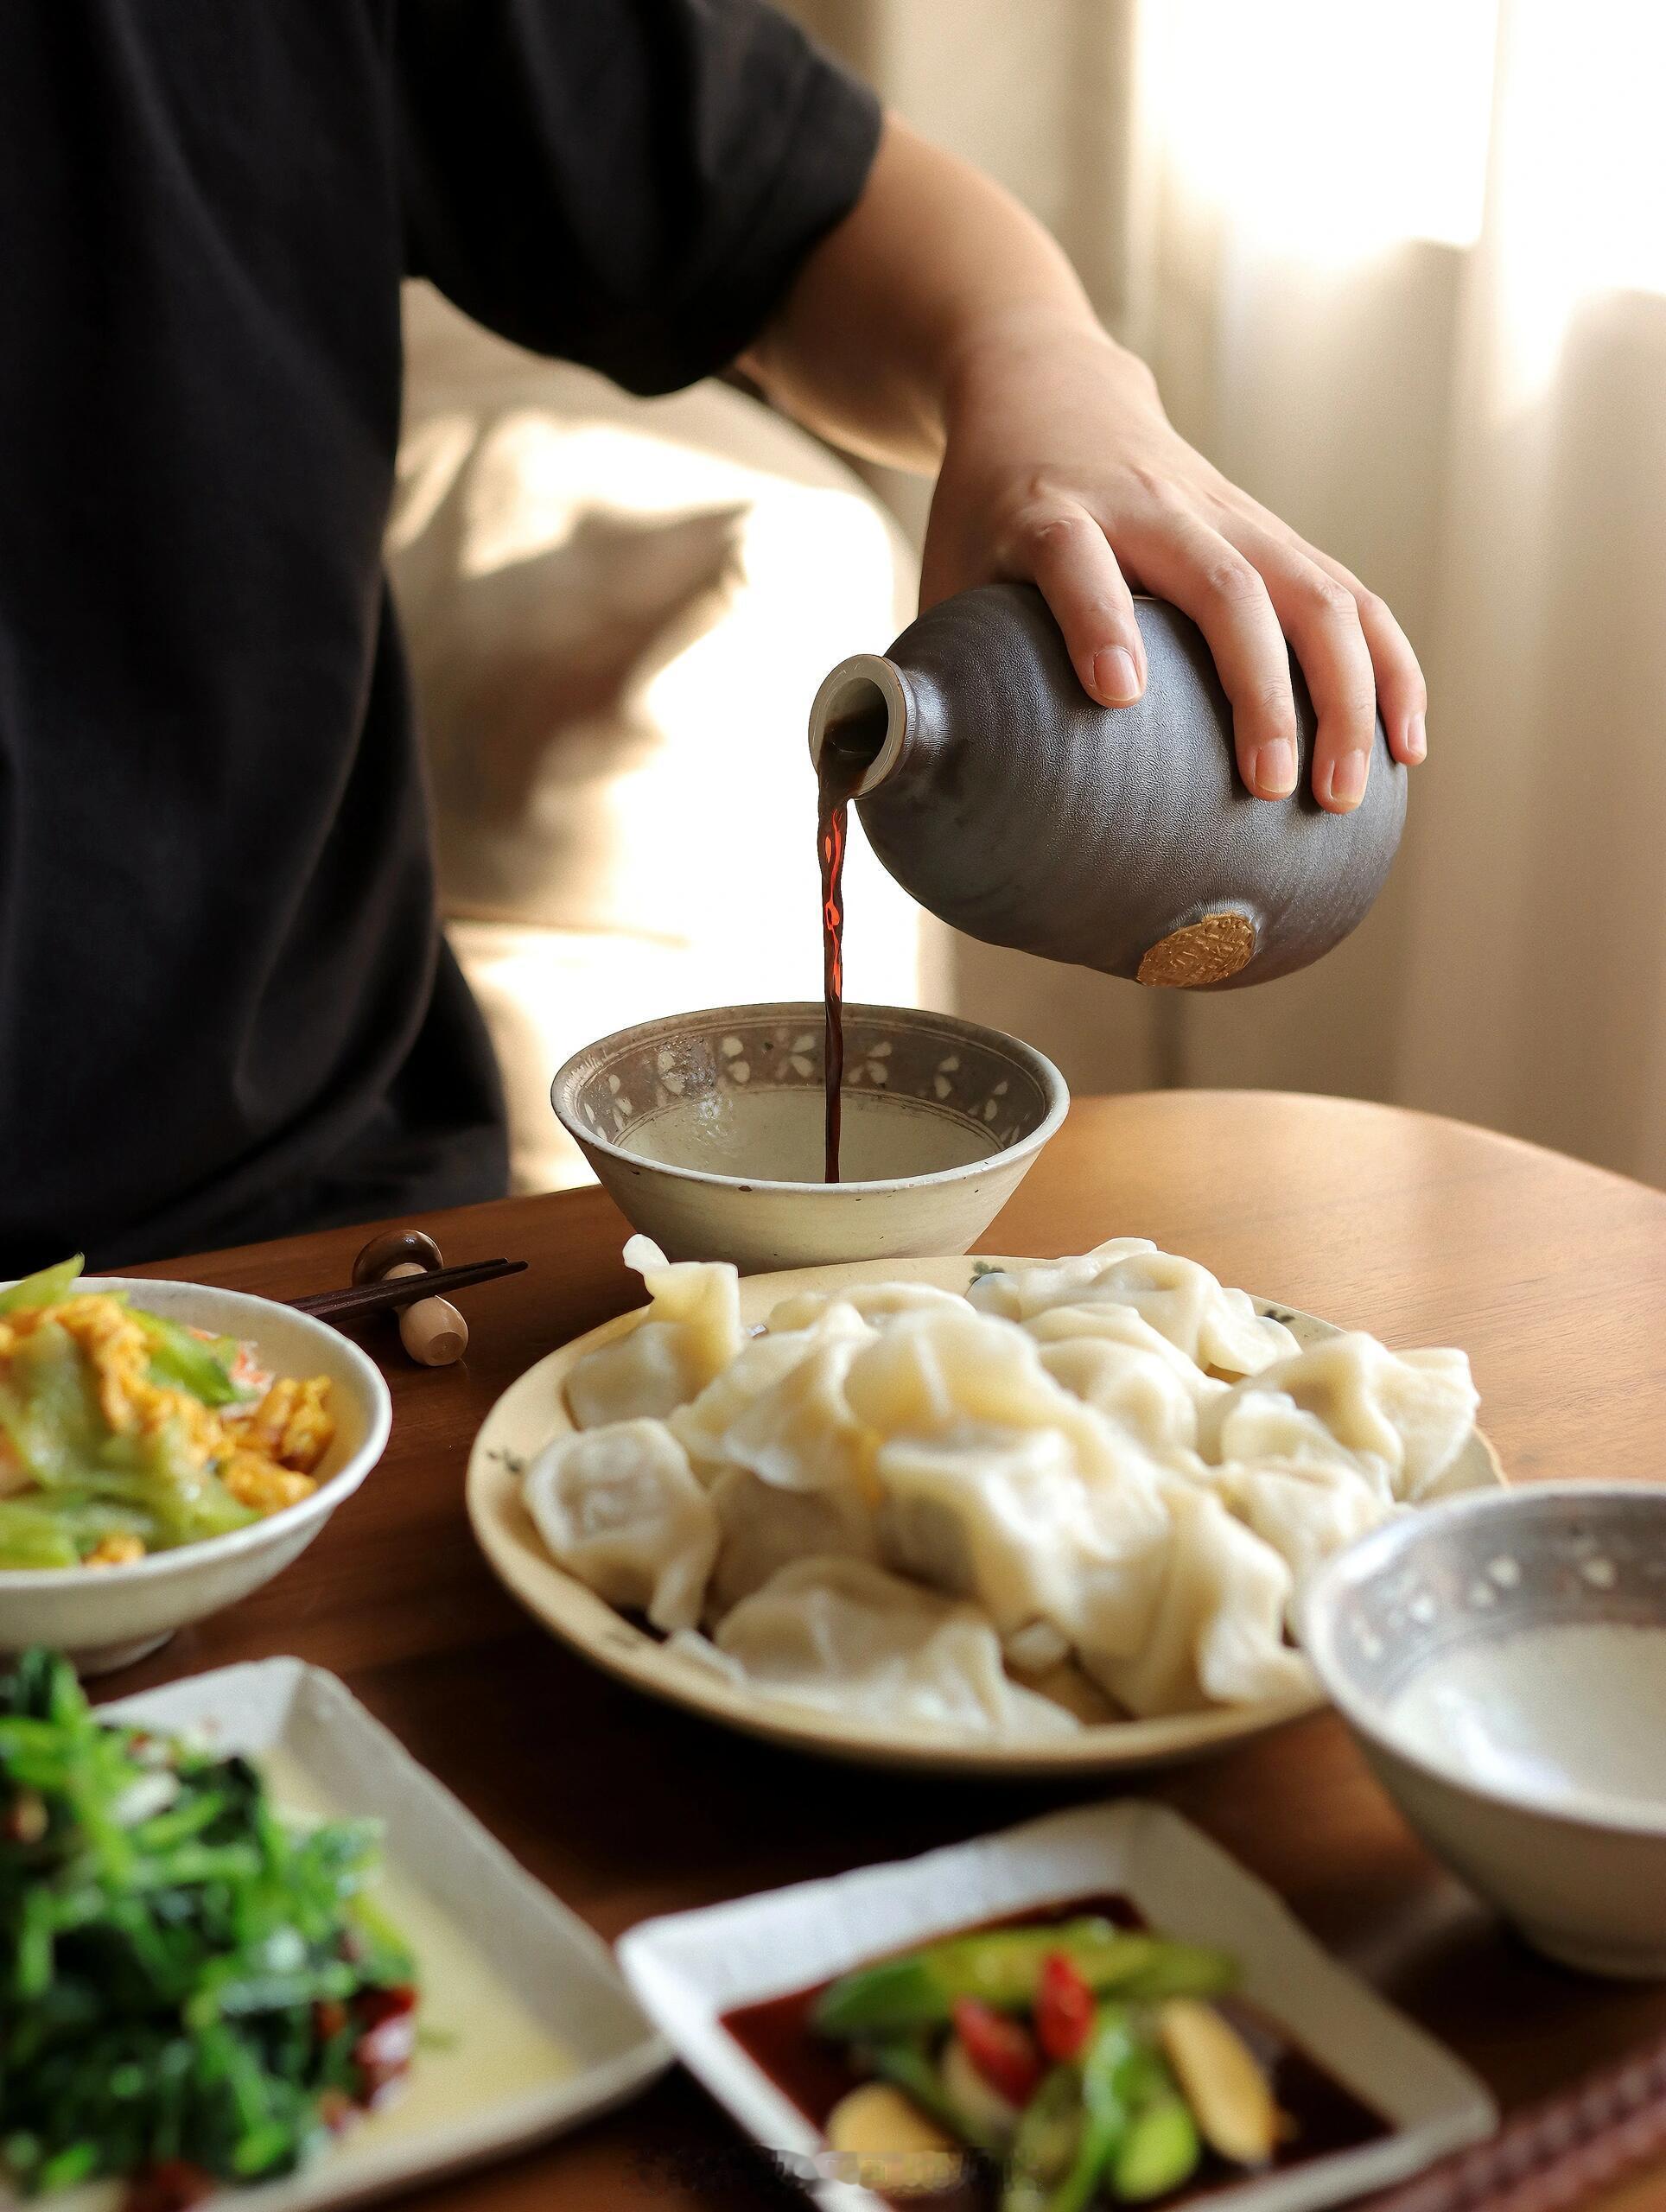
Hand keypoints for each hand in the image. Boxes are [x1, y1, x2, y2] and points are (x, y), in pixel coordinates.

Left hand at [923, 310, 1425, 809]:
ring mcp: (1228, 515)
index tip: (1117, 693)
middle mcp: (1150, 507)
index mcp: (1050, 512)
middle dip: (1258, 686)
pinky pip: (1350, 595)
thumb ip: (931, 672)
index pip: (1075, 556)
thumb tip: (905, 793)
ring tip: (1347, 791)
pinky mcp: (1273, 533)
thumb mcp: (943, 574)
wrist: (1049, 385)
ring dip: (1344, 691)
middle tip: (1269, 787)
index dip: (1096, 617)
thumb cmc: (987, 512)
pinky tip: (1407, 745)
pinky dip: (1387, 667)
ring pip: (1309, 587)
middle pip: (1221, 582)